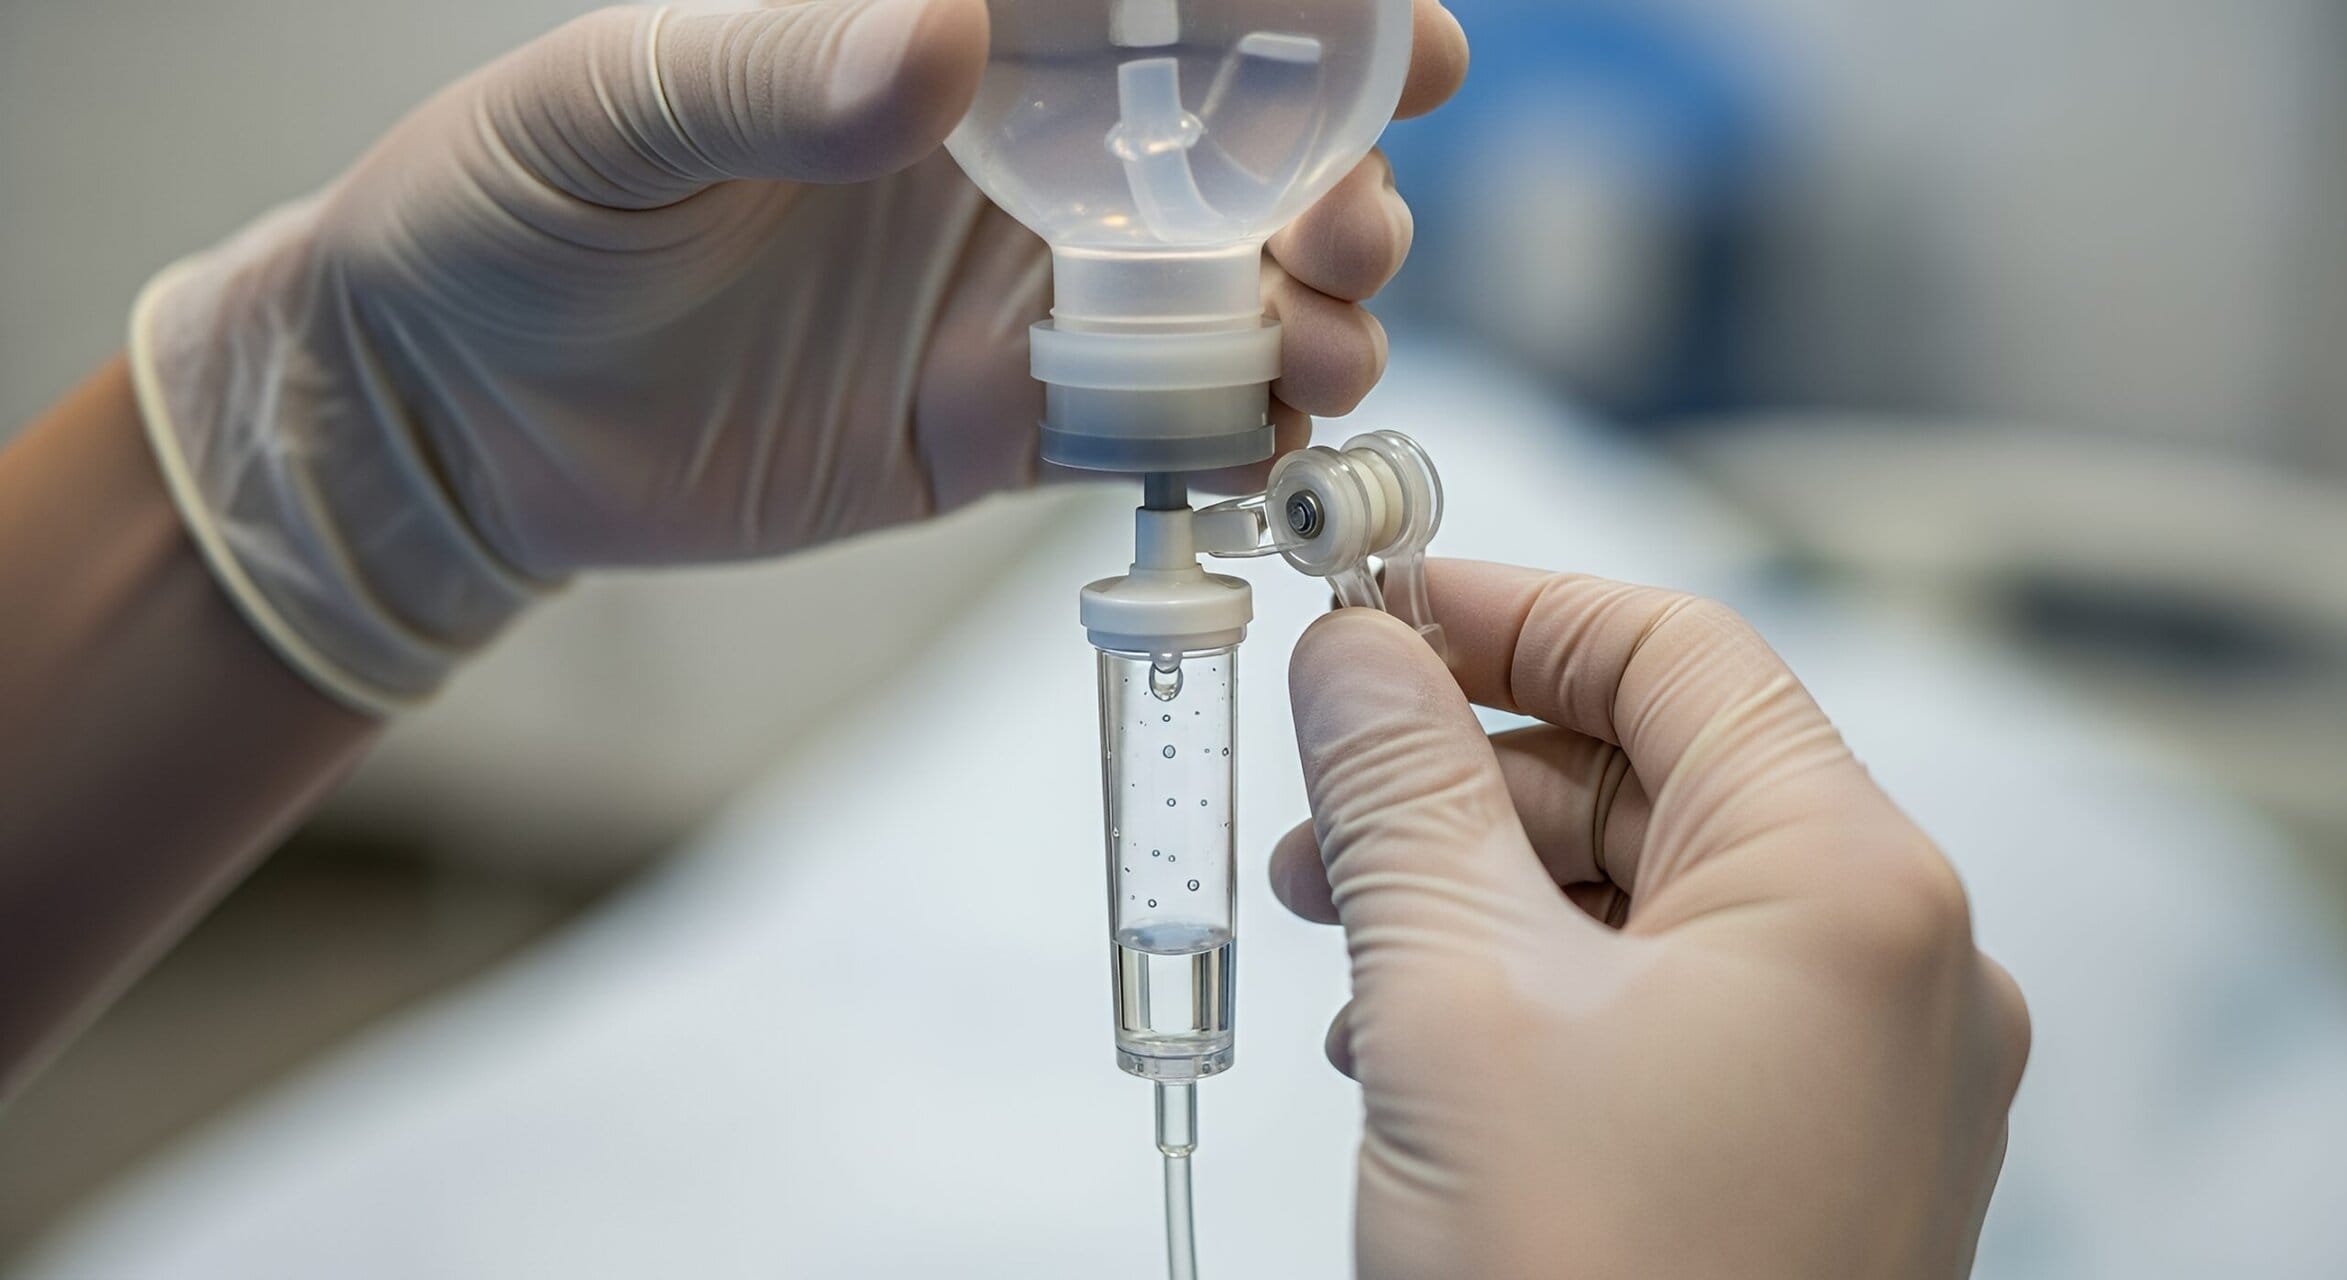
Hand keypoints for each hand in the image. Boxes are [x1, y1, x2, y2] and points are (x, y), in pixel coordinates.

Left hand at [131, 0, 1470, 712]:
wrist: (449, 418)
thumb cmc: (504, 208)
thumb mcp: (610, 109)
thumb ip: (774, 73)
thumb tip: (953, 43)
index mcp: (947, 44)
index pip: (1153, 6)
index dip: (1299, 14)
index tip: (1397, 37)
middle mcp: (1013, 160)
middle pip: (1238, 148)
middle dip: (1341, 171)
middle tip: (1352, 216)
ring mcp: (1019, 296)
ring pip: (1231, 292)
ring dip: (1317, 308)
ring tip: (1325, 337)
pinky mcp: (1000, 426)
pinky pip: (1157, 426)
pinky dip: (1238, 432)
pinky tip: (1266, 435)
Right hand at [1272, 562, 2029, 1278]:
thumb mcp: (1451, 1005)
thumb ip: (1398, 796)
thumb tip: (1354, 658)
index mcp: (1850, 889)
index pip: (1676, 655)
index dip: (1511, 614)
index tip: (1374, 612)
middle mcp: (1895, 968)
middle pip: (1660, 775)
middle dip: (1469, 775)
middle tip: (1321, 801)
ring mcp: (1865, 1073)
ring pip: (1652, 898)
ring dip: (1484, 887)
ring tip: (1345, 937)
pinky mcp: (1815, 1153)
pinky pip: (1670, 1008)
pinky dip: (1538, 989)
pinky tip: (1417, 1041)